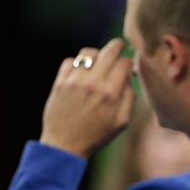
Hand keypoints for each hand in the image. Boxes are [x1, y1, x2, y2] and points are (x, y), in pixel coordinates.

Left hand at [40, 39, 134, 159]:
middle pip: (108, 52)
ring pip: (88, 53)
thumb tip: (129, 77)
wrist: (65, 144)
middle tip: (118, 45)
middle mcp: (93, 84)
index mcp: (110, 94)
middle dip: (116, 46)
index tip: (128, 64)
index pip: (124, 63)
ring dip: (96, 54)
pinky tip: (81, 72)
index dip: (129, 61)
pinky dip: (78, 63)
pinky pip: (70, 61)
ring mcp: (74, 82)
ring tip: (98, 61)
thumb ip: (129, 97)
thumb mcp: (122, 121)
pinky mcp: (60, 83)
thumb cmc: (97, 134)